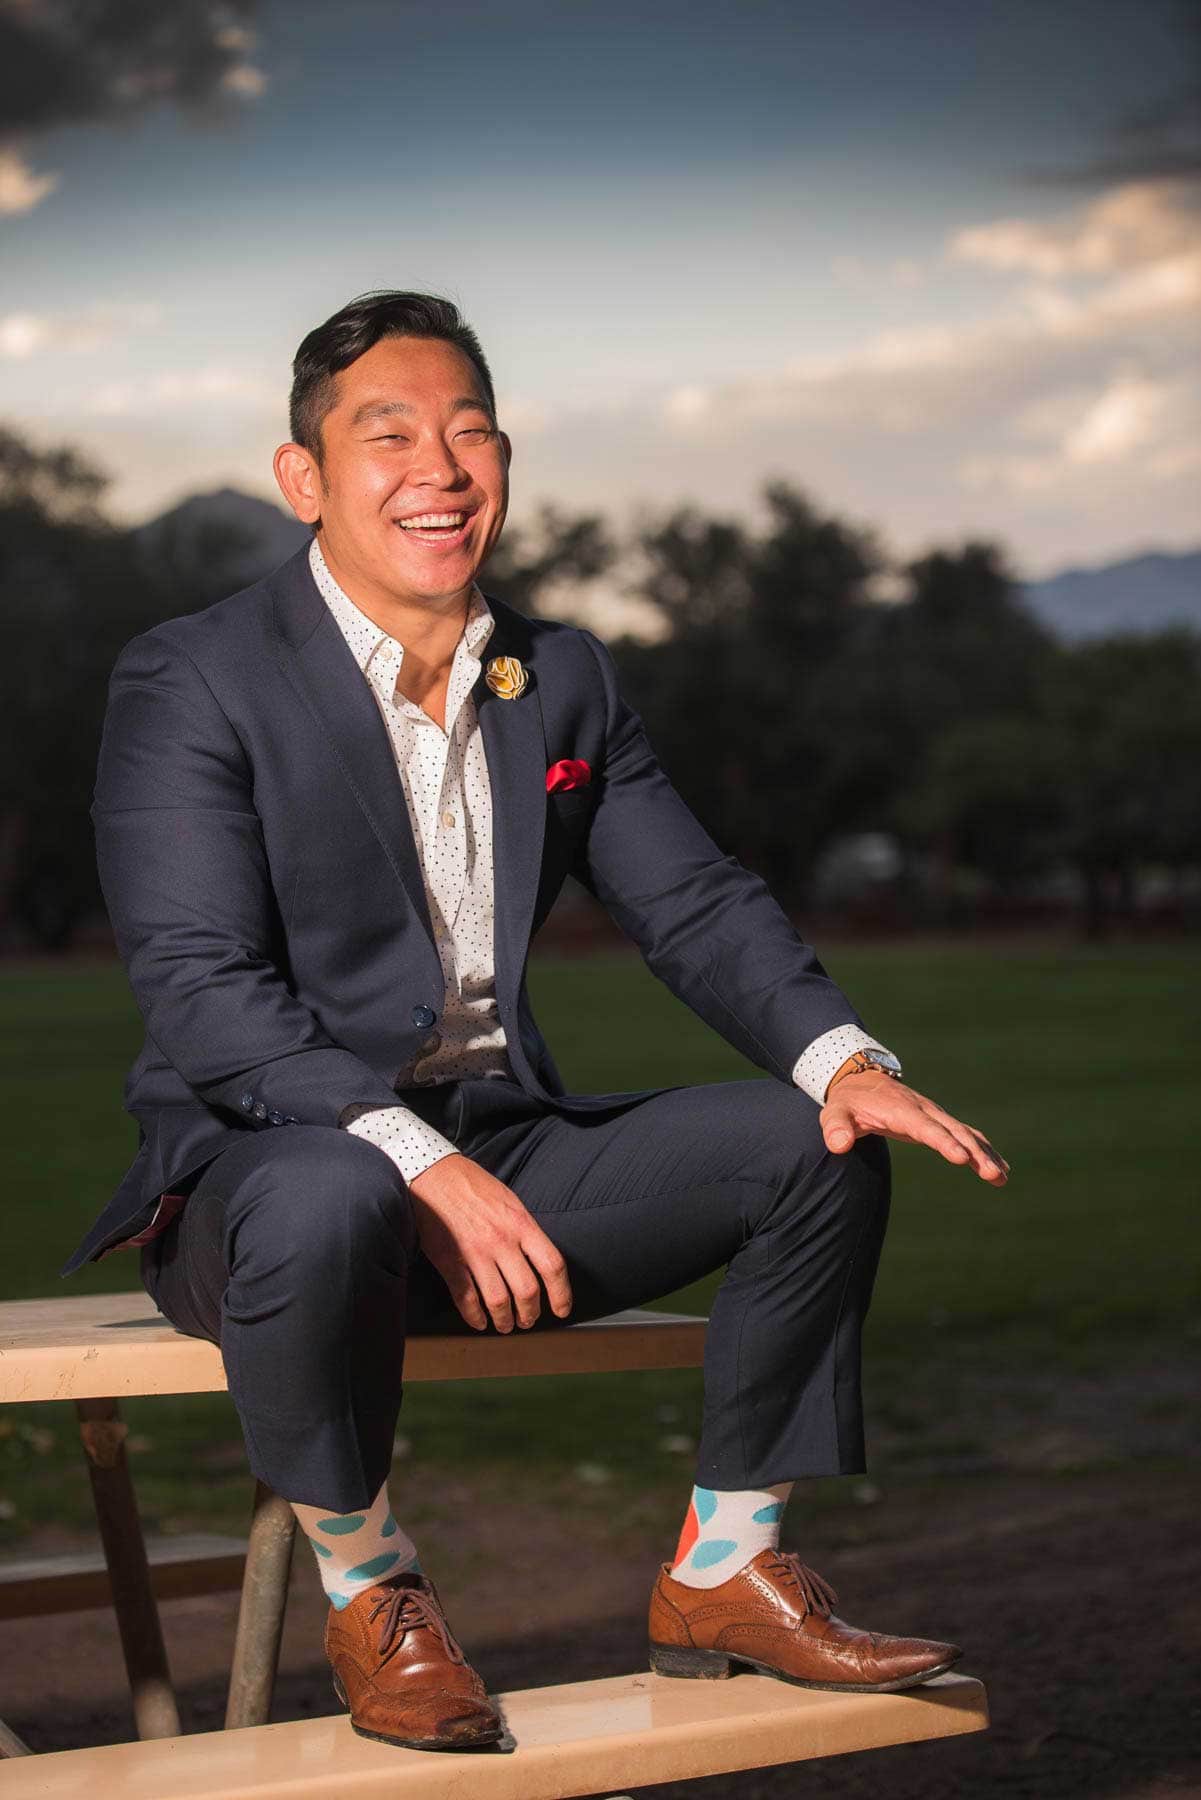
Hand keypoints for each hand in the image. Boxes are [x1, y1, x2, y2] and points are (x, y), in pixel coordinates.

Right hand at [408, 1153, 572, 1331]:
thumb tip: (538, 1259)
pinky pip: (466, 1298)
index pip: (552, 1265)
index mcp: (521, 1223)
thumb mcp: (510, 1200)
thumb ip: (525, 1229)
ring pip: (498, 1301)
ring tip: (505, 1325)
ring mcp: (475, 1252)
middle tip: (528, 1320)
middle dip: (531, 1313)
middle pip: (527, 1290)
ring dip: (504, 1321)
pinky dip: (474, 1316)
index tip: (562, 1308)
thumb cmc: (473, 1184)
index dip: (561, 1293)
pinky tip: (479, 1322)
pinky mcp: (450, 1261)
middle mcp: (501, 1240)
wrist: (434, 1174)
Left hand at [820, 1073, 1008, 1185]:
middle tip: (991, 1175)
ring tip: (1001, 1177)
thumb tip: (838, 1144)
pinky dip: (983, 1150)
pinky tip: (999, 1169)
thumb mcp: (834, 1112)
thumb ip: (835, 1127)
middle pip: (954, 1131)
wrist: (860, 1079)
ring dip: (985, 1154)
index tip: (961, 1158)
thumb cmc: (847, 1101)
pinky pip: (966, 1134)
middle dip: (975, 1153)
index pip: (925, 1128)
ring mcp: (934, 1114)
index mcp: (901, 1110)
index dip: (944, 1142)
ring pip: (965, 1133)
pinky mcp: (938, 1121)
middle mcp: (924, 1110)